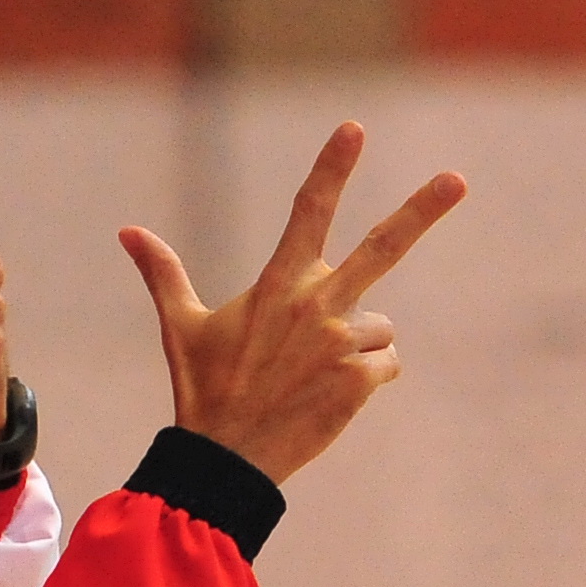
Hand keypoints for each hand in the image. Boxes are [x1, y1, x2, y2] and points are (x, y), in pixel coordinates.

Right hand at [119, 124, 463, 482]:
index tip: (354, 127)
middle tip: (458, 179)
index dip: (332, 166)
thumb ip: (163, 272)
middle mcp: (316, 304)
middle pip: (383, 247)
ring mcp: (341, 342)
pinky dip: (366, 379)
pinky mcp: (360, 379)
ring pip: (379, 326)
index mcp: (277, 284)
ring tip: (311, 377)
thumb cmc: (203, 389)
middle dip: (423, 209)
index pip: (308, 210)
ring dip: (357, 347)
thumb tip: (126, 230)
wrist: (227, 459)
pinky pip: (387, 364)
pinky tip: (329, 397)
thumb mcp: (180, 326)